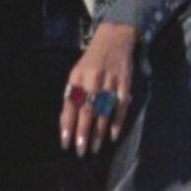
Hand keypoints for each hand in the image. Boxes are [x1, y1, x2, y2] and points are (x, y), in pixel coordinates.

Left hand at [60, 22, 137, 156]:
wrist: (114, 39)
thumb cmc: (91, 62)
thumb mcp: (77, 74)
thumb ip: (72, 95)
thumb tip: (65, 122)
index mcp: (77, 78)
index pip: (70, 105)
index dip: (67, 125)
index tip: (65, 143)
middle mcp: (93, 80)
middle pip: (87, 111)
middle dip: (83, 133)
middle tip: (80, 151)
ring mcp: (110, 81)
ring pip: (104, 112)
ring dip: (98, 132)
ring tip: (94, 148)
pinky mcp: (125, 83)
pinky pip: (121, 106)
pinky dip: (117, 122)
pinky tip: (112, 136)